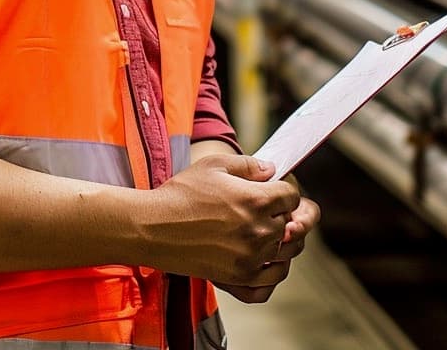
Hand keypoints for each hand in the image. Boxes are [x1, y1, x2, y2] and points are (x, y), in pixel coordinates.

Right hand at [139, 155, 305, 287]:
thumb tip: (271, 171)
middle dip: (283, 213)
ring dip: (281, 241)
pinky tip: (263, 260)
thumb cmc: (181, 193)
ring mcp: (250, 258)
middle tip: (266, 208)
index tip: (273, 189)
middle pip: (291, 224)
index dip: (284, 189)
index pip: (292, 196)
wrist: (154, 227)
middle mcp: (258, 231)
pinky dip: (273, 272)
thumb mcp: (214, 165)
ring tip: (266, 232)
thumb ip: (248, 165)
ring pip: (286, 253)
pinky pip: (271, 282)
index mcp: (256, 199)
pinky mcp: (238, 279)